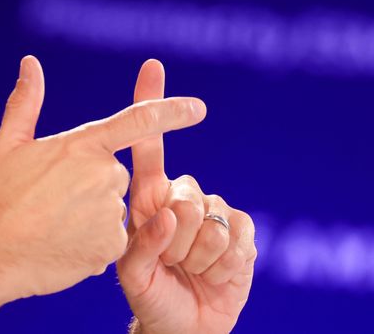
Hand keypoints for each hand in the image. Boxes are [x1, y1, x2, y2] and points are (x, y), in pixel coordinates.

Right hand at [0, 56, 206, 331]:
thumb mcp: (7, 145)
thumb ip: (26, 102)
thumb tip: (30, 62)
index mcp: (84, 145)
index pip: (138, 121)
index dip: (171, 112)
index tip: (198, 108)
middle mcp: (105, 175)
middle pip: (113, 175)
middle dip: (90, 185)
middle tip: (51, 200)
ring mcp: (112, 212)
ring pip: (113, 209)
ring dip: (91, 216)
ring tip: (54, 225)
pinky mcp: (114, 246)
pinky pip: (112, 240)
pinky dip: (93, 243)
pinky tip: (64, 245)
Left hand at [117, 60, 255, 333]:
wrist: (185, 325)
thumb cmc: (151, 295)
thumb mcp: (132, 273)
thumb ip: (142, 243)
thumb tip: (167, 214)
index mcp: (148, 198)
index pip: (146, 144)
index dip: (151, 103)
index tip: (151, 66)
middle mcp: (181, 197)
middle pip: (184, 196)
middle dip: (176, 241)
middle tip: (171, 263)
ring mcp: (213, 211)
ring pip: (211, 219)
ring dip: (200, 256)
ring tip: (190, 270)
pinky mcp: (241, 231)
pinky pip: (238, 234)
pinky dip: (226, 261)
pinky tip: (216, 272)